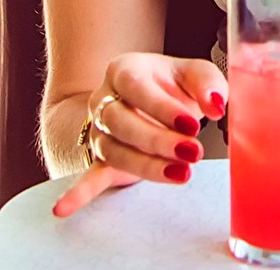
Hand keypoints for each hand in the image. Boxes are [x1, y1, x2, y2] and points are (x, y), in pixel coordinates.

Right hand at [51, 53, 227, 217]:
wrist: (151, 98)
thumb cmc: (174, 85)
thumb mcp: (196, 74)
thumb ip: (208, 85)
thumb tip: (216, 105)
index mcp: (125, 71)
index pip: (137, 89)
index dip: (163, 108)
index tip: (192, 124)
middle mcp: (105, 101)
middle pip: (121, 122)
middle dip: (158, 141)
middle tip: (192, 152)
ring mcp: (100, 131)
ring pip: (113, 151)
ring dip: (147, 166)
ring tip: (182, 173)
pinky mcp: (102, 159)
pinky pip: (88, 175)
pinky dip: (78, 193)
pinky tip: (63, 209)